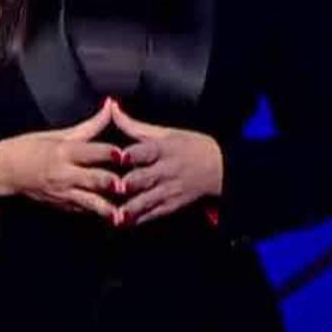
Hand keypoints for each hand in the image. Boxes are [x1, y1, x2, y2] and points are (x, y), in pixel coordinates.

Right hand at [0, 99, 122, 220]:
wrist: (6, 171)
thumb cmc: (32, 147)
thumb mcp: (60, 134)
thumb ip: (91, 125)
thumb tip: (111, 105)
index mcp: (64, 151)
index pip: (90, 151)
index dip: (108, 152)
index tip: (124, 154)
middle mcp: (64, 173)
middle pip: (92, 178)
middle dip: (110, 183)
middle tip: (127, 186)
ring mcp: (64, 192)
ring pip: (89, 202)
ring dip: (106, 207)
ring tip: (122, 213)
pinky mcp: (63, 206)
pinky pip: (83, 210)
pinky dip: (98, 214)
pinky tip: (113, 218)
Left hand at [111, 99, 223, 226]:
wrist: (220, 168)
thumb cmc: (190, 146)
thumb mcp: (165, 132)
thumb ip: (133, 125)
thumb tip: (111, 107)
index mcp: (164, 148)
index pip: (148, 150)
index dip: (134, 153)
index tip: (120, 156)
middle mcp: (166, 170)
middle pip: (146, 177)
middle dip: (130, 184)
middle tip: (113, 188)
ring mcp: (169, 189)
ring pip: (148, 200)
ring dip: (132, 208)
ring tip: (116, 215)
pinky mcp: (171, 205)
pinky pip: (154, 213)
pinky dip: (139, 219)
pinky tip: (125, 224)